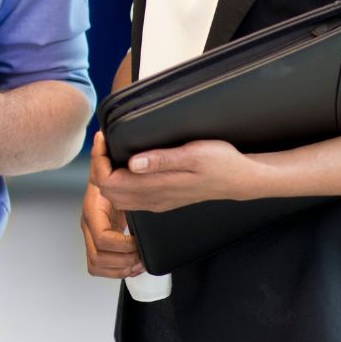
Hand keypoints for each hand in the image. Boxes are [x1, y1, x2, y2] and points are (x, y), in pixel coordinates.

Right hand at [81, 132, 142, 277]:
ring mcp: (90, 237)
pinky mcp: (96, 245)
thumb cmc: (110, 174)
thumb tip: (101, 137)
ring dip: (119, 268)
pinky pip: (98, 267)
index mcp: (91, 209)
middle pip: (97, 257)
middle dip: (122, 259)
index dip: (121, 244)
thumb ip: (104, 154)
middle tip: (140, 254)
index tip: (136, 240)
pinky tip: (131, 264)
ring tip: (138, 261)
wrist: (105, 181)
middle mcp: (87, 225)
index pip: (101, 236)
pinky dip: (115, 271)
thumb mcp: (109, 165)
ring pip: (96, 265)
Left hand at [95, 138, 263, 212]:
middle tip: (105, 142)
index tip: (103, 138)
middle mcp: (152, 199)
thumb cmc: (221, 163)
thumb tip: (132, 163)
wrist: (241, 180)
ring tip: (112, 150)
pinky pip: (130, 198)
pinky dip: (119, 182)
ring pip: (117, 197)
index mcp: (156, 188)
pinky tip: (126, 163)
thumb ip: (161, 160)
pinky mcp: (162, 200)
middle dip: (99, 166)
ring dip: (108, 174)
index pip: (108, 182)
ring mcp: (157, 202)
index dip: (99, 160)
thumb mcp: (193, 154)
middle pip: (107, 191)